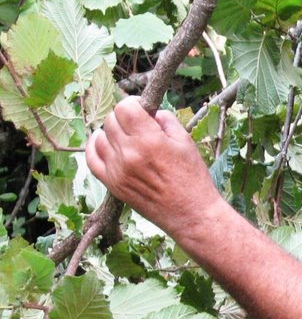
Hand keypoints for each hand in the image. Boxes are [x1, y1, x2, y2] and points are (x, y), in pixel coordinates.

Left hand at [85, 97, 224, 237]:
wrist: (191, 215)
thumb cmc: (193, 179)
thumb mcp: (186, 143)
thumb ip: (166, 120)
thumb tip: (150, 112)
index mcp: (150, 140)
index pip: (124, 107)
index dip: (133, 103)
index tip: (141, 108)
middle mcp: (129, 154)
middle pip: (111, 120)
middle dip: (125, 118)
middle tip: (138, 124)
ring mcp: (118, 170)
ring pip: (100, 137)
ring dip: (111, 132)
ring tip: (125, 136)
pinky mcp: (113, 185)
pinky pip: (91, 159)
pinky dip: (94, 147)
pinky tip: (102, 142)